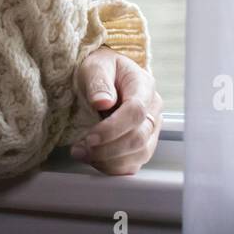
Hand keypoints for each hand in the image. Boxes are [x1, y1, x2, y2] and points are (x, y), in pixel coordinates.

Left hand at [70, 46, 162, 174]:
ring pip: (138, 155)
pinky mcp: (142, 146)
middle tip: (80, 149)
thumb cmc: (100, 70)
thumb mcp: (95, 66)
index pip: (136, 112)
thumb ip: (98, 82)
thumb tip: (103, 102)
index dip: (113, 128)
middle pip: (139, 138)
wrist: (104, 77)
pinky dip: (111, 167)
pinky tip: (93, 160)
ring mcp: (151, 130)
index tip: (90, 137)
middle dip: (107, 148)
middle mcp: (153, 110)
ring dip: (108, 160)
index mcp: (144, 86)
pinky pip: (133, 165)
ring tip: (81, 153)